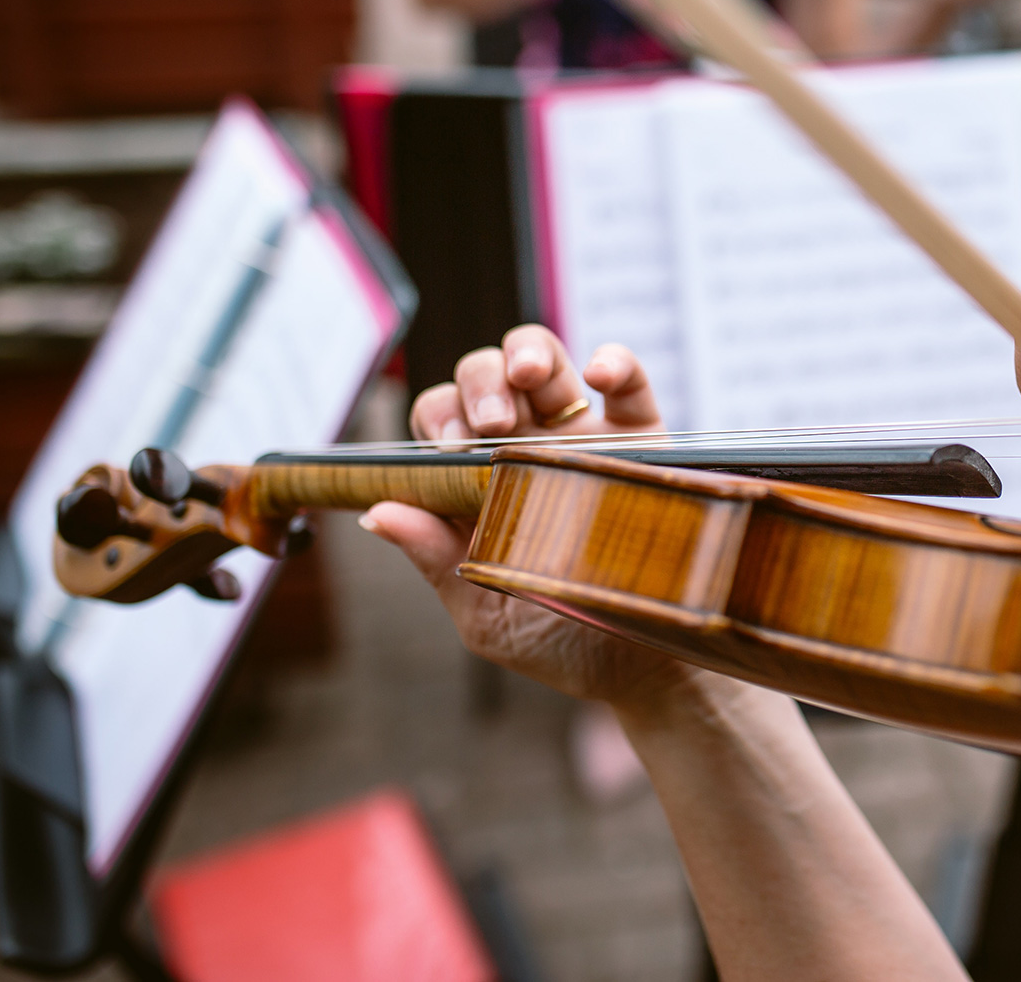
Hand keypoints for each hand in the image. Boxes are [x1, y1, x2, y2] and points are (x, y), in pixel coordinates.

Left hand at [366, 325, 697, 705]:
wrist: (643, 668)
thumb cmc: (557, 639)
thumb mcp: (483, 609)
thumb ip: (434, 557)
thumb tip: (375, 512)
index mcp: (480, 483)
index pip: (443, 418)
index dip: (439, 416)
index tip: (450, 447)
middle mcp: (528, 449)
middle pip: (487, 376)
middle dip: (479, 383)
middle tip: (490, 424)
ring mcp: (586, 439)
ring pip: (547, 361)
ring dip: (529, 353)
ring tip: (528, 379)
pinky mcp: (645, 439)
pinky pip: (629, 382)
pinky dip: (613, 362)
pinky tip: (598, 374)